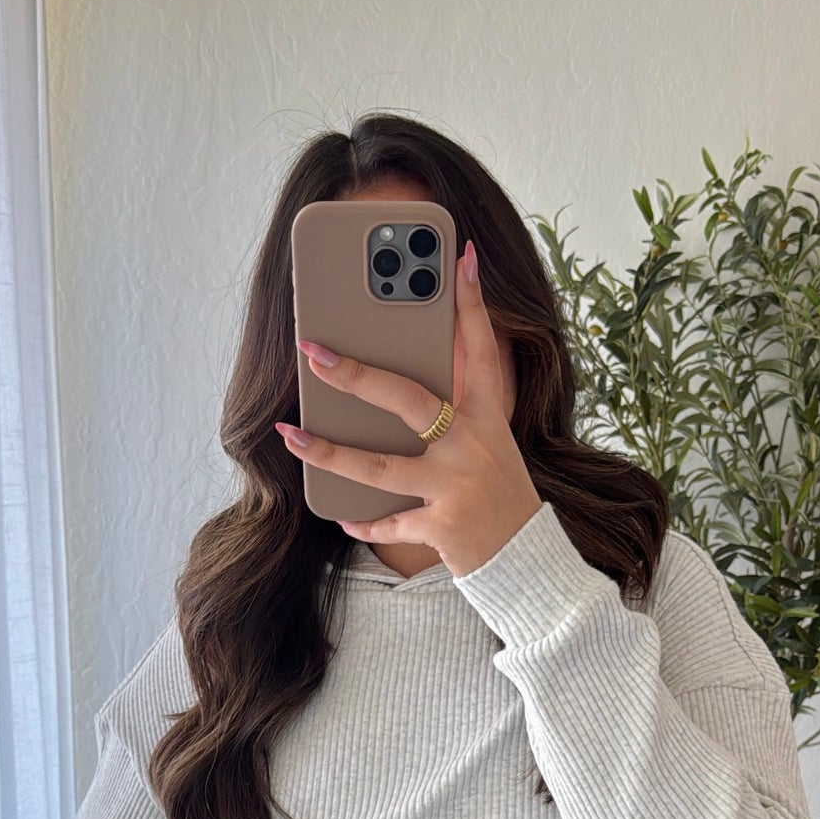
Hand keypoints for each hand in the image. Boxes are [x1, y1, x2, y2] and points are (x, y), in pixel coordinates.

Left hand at [273, 239, 542, 578]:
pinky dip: (364, 521)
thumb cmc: (499, 494)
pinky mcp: (443, 527)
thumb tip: (400, 376)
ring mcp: (456, 487)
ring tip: (291, 435)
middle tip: (314, 352)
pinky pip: (389, 523)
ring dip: (329, 453)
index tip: (462, 257)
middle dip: (356, 375)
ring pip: (379, 467)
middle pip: (408, 400)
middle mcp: (472, 447)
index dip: (472, 303)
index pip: (479, 350)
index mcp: (488, 418)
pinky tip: (342, 515)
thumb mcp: (490, 444)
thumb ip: (456, 409)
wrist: (528, 561)